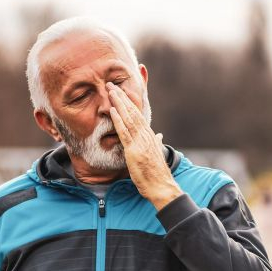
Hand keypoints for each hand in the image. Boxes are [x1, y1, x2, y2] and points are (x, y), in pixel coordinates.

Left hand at [107, 82, 181, 209]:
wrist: (161, 187)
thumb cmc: (157, 175)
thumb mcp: (157, 155)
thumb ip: (157, 144)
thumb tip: (159, 136)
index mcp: (150, 136)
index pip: (139, 114)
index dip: (130, 102)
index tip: (122, 91)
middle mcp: (146, 135)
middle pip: (133, 112)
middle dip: (122, 97)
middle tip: (111, 84)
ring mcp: (140, 142)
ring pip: (128, 118)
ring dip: (118, 103)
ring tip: (110, 91)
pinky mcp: (134, 150)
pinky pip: (124, 132)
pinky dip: (118, 120)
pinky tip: (112, 110)